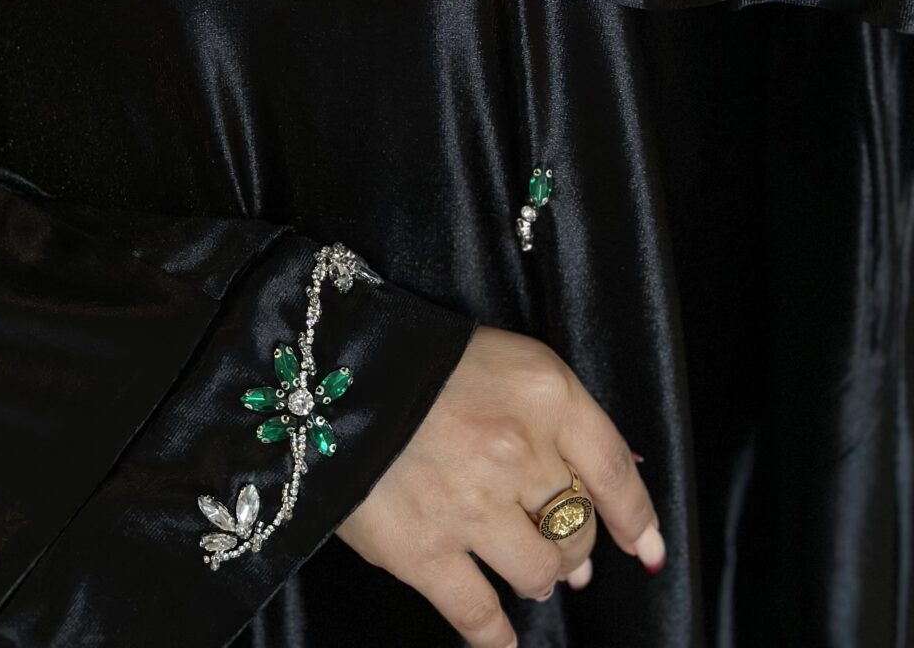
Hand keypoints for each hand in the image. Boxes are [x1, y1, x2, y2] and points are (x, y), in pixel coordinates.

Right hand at [335, 324, 663, 647]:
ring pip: (539, 572)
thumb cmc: (429, 360)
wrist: (334, 374)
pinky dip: (495, 636)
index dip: (637, 518)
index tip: (646, 550)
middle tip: (561, 546)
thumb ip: (562, 419)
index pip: (614, 470)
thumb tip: (612, 497)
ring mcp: (471, 506)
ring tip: (524, 566)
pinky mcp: (423, 550)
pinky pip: (479, 615)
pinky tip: (502, 639)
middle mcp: (516, 450)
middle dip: (574, 540)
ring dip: (539, 575)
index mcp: (544, 395)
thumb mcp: (511, 362)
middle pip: (577, 523)